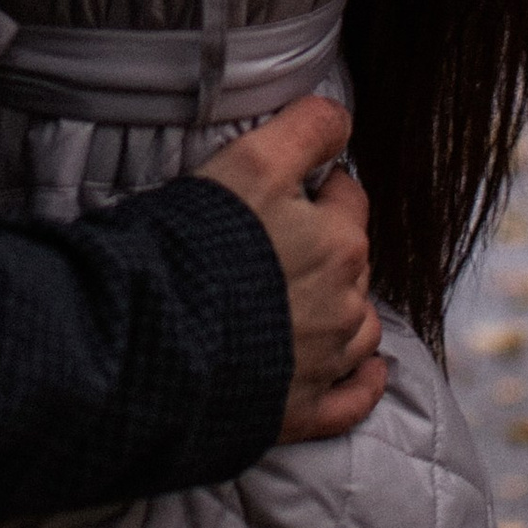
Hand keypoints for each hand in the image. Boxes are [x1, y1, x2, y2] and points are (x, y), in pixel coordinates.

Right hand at [197, 93, 387, 443]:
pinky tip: (367, 373)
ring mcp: (323, 362)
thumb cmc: (202, 245)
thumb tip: (341, 117)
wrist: (159, 338)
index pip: (348, 196)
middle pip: (354, 262)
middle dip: (329, 246)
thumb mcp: (253, 162)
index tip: (296, 184)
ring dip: (348, 311)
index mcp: (338, 243)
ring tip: (317, 301)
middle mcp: (344, 305)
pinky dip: (362, 384)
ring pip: (360, 329)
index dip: (322, 184)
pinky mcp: (299, 409)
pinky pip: (351, 400)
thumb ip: (305, 131)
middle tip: (283, 240)